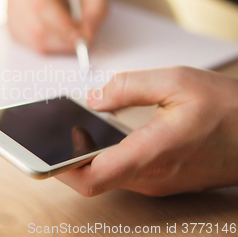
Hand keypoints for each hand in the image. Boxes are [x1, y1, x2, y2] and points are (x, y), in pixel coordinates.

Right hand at [6, 0, 107, 53]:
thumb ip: (96, 10)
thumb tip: (88, 36)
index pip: (42, 5)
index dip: (62, 25)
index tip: (81, 37)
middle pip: (36, 28)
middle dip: (63, 40)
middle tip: (82, 43)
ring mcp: (10, 13)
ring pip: (34, 41)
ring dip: (58, 46)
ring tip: (72, 38)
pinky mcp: (12, 30)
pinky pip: (31, 46)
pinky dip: (50, 46)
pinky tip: (59, 36)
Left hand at [56, 66, 237, 196]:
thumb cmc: (229, 109)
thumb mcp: (176, 81)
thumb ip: (127, 87)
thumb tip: (94, 97)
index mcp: (150, 153)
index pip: (92, 178)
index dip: (61, 169)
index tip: (45, 153)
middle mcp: (150, 176)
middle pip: (94, 178)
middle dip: (70, 156)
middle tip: (59, 129)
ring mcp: (157, 181)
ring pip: (108, 175)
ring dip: (90, 155)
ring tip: (80, 127)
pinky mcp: (163, 178)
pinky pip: (125, 172)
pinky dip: (109, 155)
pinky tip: (107, 133)